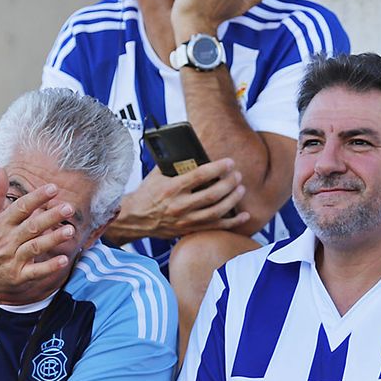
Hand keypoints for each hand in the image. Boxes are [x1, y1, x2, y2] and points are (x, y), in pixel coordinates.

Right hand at [0, 167, 79, 302]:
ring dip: (53, 239)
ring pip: (35, 247)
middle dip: (51, 217)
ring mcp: (14, 259)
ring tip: (70, 230)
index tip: (53, 188)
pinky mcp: (19, 275)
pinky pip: (36, 271)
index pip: (21, 208)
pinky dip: (49, 267)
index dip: (37, 197)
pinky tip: (64, 260)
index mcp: (0, 224)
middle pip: (32, 226)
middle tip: (69, 208)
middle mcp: (7, 240)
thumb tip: (1, 170)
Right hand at [99, 160, 249, 244]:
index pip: (199, 176)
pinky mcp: (190, 230)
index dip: (217, 168)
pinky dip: (233, 223)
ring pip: (217, 211)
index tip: (229, 162)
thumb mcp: (157, 174)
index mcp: (172, 188)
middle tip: (237, 175)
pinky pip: (216, 227)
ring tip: (241, 189)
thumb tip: (193, 151)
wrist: (136, 218)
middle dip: (229, 183)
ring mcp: (186, 220)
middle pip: (212, 194)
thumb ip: (174, 164)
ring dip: (233, 199)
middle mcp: (180, 205)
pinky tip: (245, 215)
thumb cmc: (148, 193)